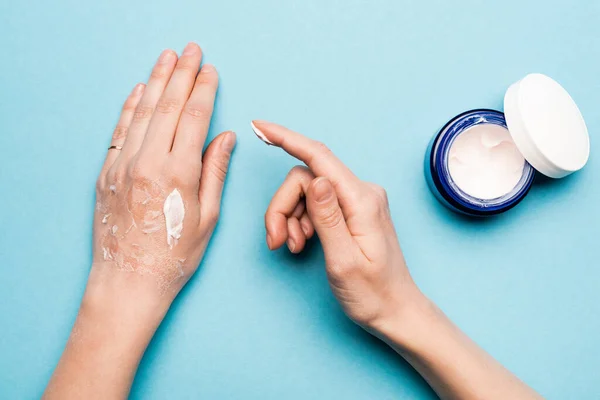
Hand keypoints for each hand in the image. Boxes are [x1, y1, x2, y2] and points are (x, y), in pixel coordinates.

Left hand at [94, 43, 234, 297]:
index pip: (194, 118)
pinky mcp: (106, 173)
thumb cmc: (174, 256)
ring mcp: (123, 166)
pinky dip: (130, 107)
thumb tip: (226, 138)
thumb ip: (215, 172)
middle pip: (168, 106)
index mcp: (179, 173)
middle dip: (183, 74)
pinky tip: (140, 90)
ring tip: (167, 57)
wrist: (129, 281)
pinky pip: (119, 131)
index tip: (211, 70)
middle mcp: (149, 163)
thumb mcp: (207, 217)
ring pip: (142, 112)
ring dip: (156, 81)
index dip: (205, 90)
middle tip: (192, 50)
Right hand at [255, 120, 421, 330]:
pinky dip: (301, 221)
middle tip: (275, 240)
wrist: (395, 310)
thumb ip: (328, 217)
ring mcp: (358, 200)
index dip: (286, 139)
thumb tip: (313, 178)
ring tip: (292, 246)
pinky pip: (315, 203)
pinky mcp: (352, 209)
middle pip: (305, 179)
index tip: (259, 127)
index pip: (319, 157)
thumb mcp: (344, 261)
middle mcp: (362, 192)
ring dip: (290, 217)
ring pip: (306, 191)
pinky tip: (302, 242)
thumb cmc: (372, 294)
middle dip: (282, 207)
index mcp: (362, 201)